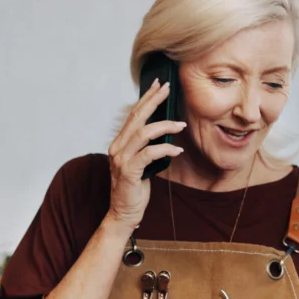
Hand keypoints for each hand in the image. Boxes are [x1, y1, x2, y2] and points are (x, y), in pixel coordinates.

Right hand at [104, 79, 185, 230]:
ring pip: (143, 133)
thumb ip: (146, 147)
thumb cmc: (134, 189)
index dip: (145, 98)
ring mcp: (121, 159)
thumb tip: (165, 130)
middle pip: (137, 117)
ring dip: (164, 126)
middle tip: (168, 88)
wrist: (123, 214)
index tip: (157, 84)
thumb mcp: (140, 164)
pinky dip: (165, 149)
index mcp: (119, 143)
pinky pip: (149, 154)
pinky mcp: (129, 172)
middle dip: (154, 100)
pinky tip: (177, 151)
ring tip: (181, 125)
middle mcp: (117, 148)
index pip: (133, 115)